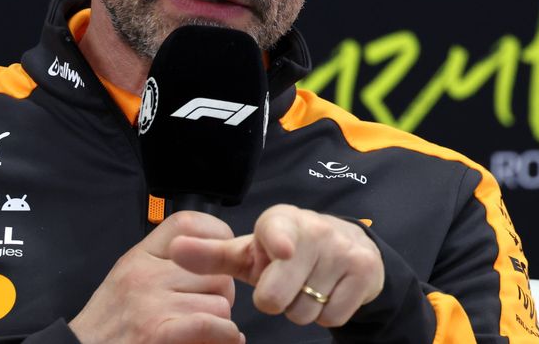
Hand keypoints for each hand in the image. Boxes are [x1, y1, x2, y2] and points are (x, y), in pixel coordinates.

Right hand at [68, 211, 244, 343]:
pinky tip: (221, 339)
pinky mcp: (158, 334)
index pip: (187, 224)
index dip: (215, 237)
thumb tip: (214, 258)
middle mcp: (145, 275)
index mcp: (139, 257)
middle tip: (207, 309)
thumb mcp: (128, 279)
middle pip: (214, 269)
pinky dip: (224, 335)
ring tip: (203, 330)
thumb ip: (164, 264)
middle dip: (221, 292)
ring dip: (220, 320)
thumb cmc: (109, 326)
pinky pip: (211, 324)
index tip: (221, 259)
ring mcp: (151, 304)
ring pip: (220, 301)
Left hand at [169, 204, 383, 327]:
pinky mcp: (364, 272)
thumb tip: (174, 250)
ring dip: (301, 309)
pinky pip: (332, 316)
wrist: (348, 248)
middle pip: (278, 295)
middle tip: (282, 284)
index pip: (278, 231)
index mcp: (281, 222)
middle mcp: (314, 230)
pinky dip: (326, 313)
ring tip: (305, 287)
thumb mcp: (249, 251)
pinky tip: (326, 293)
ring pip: (305, 311)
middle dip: (275, 300)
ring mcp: (342, 251)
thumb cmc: (285, 252)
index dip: (278, 242)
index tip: (282, 250)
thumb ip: (211, 255)